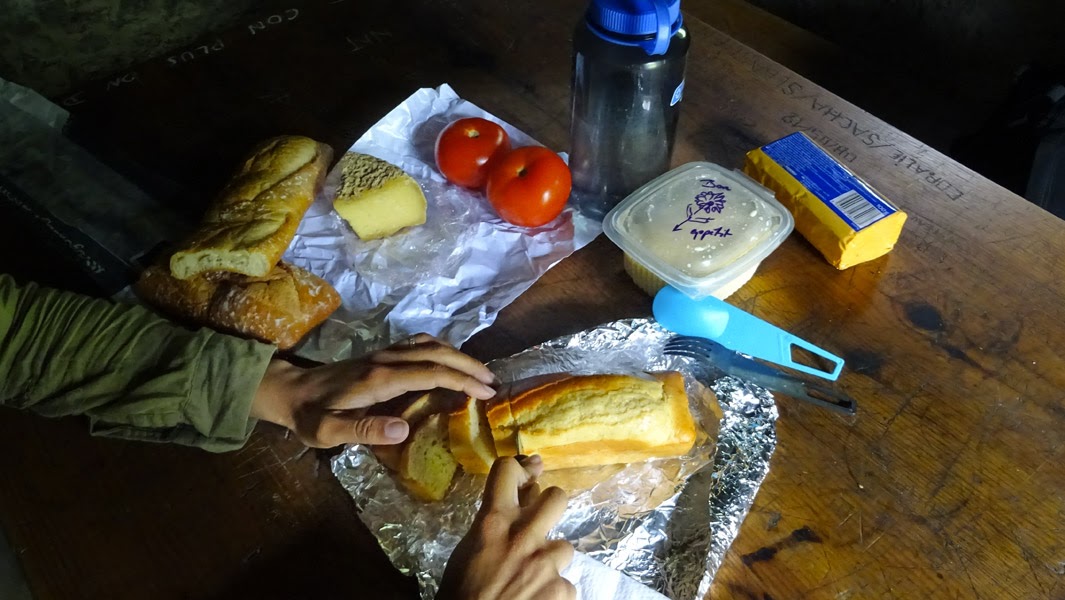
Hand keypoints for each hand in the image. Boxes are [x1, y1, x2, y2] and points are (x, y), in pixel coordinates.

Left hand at [250, 334, 496, 446]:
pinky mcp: (382, 355)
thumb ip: (364, 431)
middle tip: (494, 383)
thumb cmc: (309, 416)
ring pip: (430, 344)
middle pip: (437, 352)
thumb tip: (403, 430)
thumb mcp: (328, 431)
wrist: (289, 391)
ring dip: (458, 356)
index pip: (430, 372)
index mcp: (379, 378)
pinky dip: (443, 352)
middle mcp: (386, 359)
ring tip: (480, 374)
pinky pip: (421, 346)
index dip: (461, 380)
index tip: (486, 392)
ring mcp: (384, 354)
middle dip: (469, 365)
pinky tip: (451, 365)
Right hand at [438, 455, 575, 599]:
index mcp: (492, 523)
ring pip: (565, 547)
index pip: (507, 471)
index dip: (518, 470)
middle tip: (540, 523)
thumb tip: (507, 514)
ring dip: (551, 562)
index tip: (524, 475)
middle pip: (557, 497)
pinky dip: (554, 595)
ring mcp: (546, 564)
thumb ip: (489, 530)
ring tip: (532, 581)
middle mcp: (524, 536)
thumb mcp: (465, 554)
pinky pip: (566, 585)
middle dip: (551, 508)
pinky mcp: (563, 590)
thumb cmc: (458, 598)